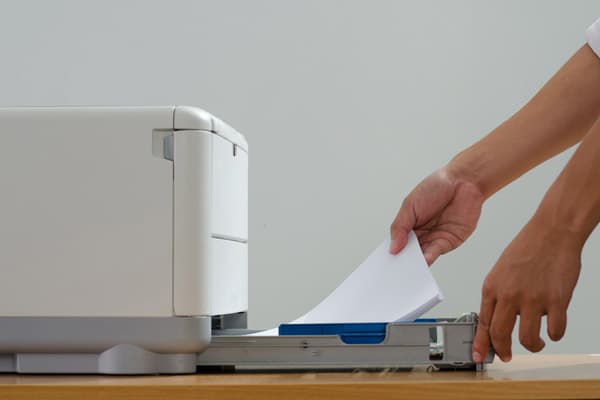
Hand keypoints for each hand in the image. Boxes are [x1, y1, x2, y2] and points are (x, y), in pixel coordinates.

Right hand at [389, 168, 483, 264]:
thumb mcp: (409, 205)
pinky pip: (436, 252)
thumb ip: (400, 227)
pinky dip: (428, 258)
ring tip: (406, 269)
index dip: (391, 252)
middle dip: (402, 261)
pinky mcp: (449, 241)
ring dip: (415, 263)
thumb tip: (392, 248)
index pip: (397, 242)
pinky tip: (422, 261)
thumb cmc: (436, 187)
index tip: (383, 262)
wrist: (462, 181)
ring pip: (422, 256)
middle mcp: (421, 234)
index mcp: (409, 225)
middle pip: (409, 252)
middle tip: (393, 270)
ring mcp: (435, 239)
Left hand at [472, 218, 581, 362]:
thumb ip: (498, 293)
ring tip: (536, 342)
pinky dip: (554, 335)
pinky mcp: (556, 301)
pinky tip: (553, 329)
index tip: (479, 355)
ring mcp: (533, 299)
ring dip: (532, 346)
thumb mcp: (501, 270)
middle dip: (503, 350)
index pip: (482, 322)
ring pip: (527, 339)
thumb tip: (497, 317)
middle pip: (500, 334)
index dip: (481, 343)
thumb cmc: (528, 247)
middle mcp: (509, 295)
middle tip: (507, 355)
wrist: (552, 232)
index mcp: (492, 287)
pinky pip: (554, 331)